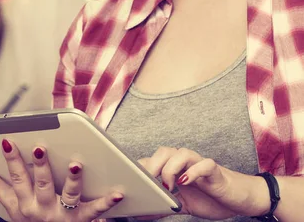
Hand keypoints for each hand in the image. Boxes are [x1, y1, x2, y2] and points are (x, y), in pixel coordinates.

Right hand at [0, 140, 123, 221]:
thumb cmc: (32, 221)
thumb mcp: (10, 207)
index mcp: (23, 204)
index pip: (14, 179)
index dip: (10, 161)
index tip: (7, 141)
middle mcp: (41, 210)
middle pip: (40, 184)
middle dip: (39, 166)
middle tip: (40, 148)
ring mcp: (62, 216)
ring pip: (68, 194)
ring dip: (73, 179)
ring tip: (77, 164)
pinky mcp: (82, 221)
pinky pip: (96, 210)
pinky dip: (108, 201)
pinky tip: (118, 191)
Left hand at [137, 146, 269, 219]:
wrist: (236, 199)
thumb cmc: (208, 197)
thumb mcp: (182, 205)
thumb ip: (164, 206)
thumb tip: (142, 215)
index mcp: (175, 167)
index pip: (154, 159)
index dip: (141, 166)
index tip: (130, 179)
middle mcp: (185, 162)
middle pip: (165, 151)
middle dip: (153, 164)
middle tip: (147, 181)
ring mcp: (199, 164)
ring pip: (182, 153)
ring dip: (171, 167)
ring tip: (168, 185)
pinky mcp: (214, 170)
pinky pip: (203, 164)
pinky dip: (193, 170)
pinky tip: (186, 181)